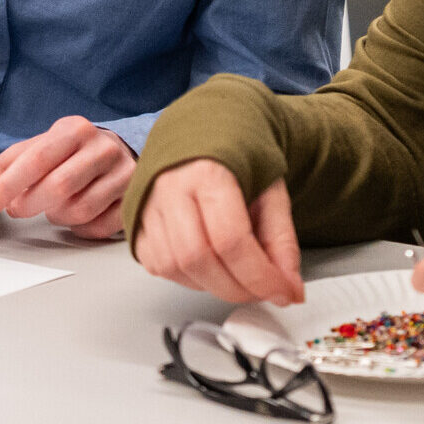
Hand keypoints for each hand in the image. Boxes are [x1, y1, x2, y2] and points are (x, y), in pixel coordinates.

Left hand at [0, 116, 136, 238]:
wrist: (118, 152)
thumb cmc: (70, 154)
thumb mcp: (34, 149)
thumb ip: (1, 168)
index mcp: (75, 130)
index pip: (37, 159)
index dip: (7, 185)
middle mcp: (103, 148)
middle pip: (60, 186)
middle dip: (30, 204)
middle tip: (17, 209)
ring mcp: (124, 174)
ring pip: (80, 210)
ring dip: (57, 216)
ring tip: (54, 205)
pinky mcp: (133, 198)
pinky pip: (99, 227)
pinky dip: (80, 228)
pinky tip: (77, 214)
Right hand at [132, 160, 304, 304]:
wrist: (202, 131)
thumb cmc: (235, 158)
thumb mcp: (272, 191)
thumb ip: (281, 240)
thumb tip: (288, 288)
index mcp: (207, 170)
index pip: (230, 240)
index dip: (259, 276)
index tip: (283, 291)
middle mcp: (169, 186)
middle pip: (198, 259)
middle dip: (237, 287)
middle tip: (263, 291)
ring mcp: (146, 205)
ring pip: (174, 268)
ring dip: (212, 285)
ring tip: (237, 275)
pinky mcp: (135, 223)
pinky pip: (158, 266)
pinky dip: (188, 277)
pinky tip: (209, 265)